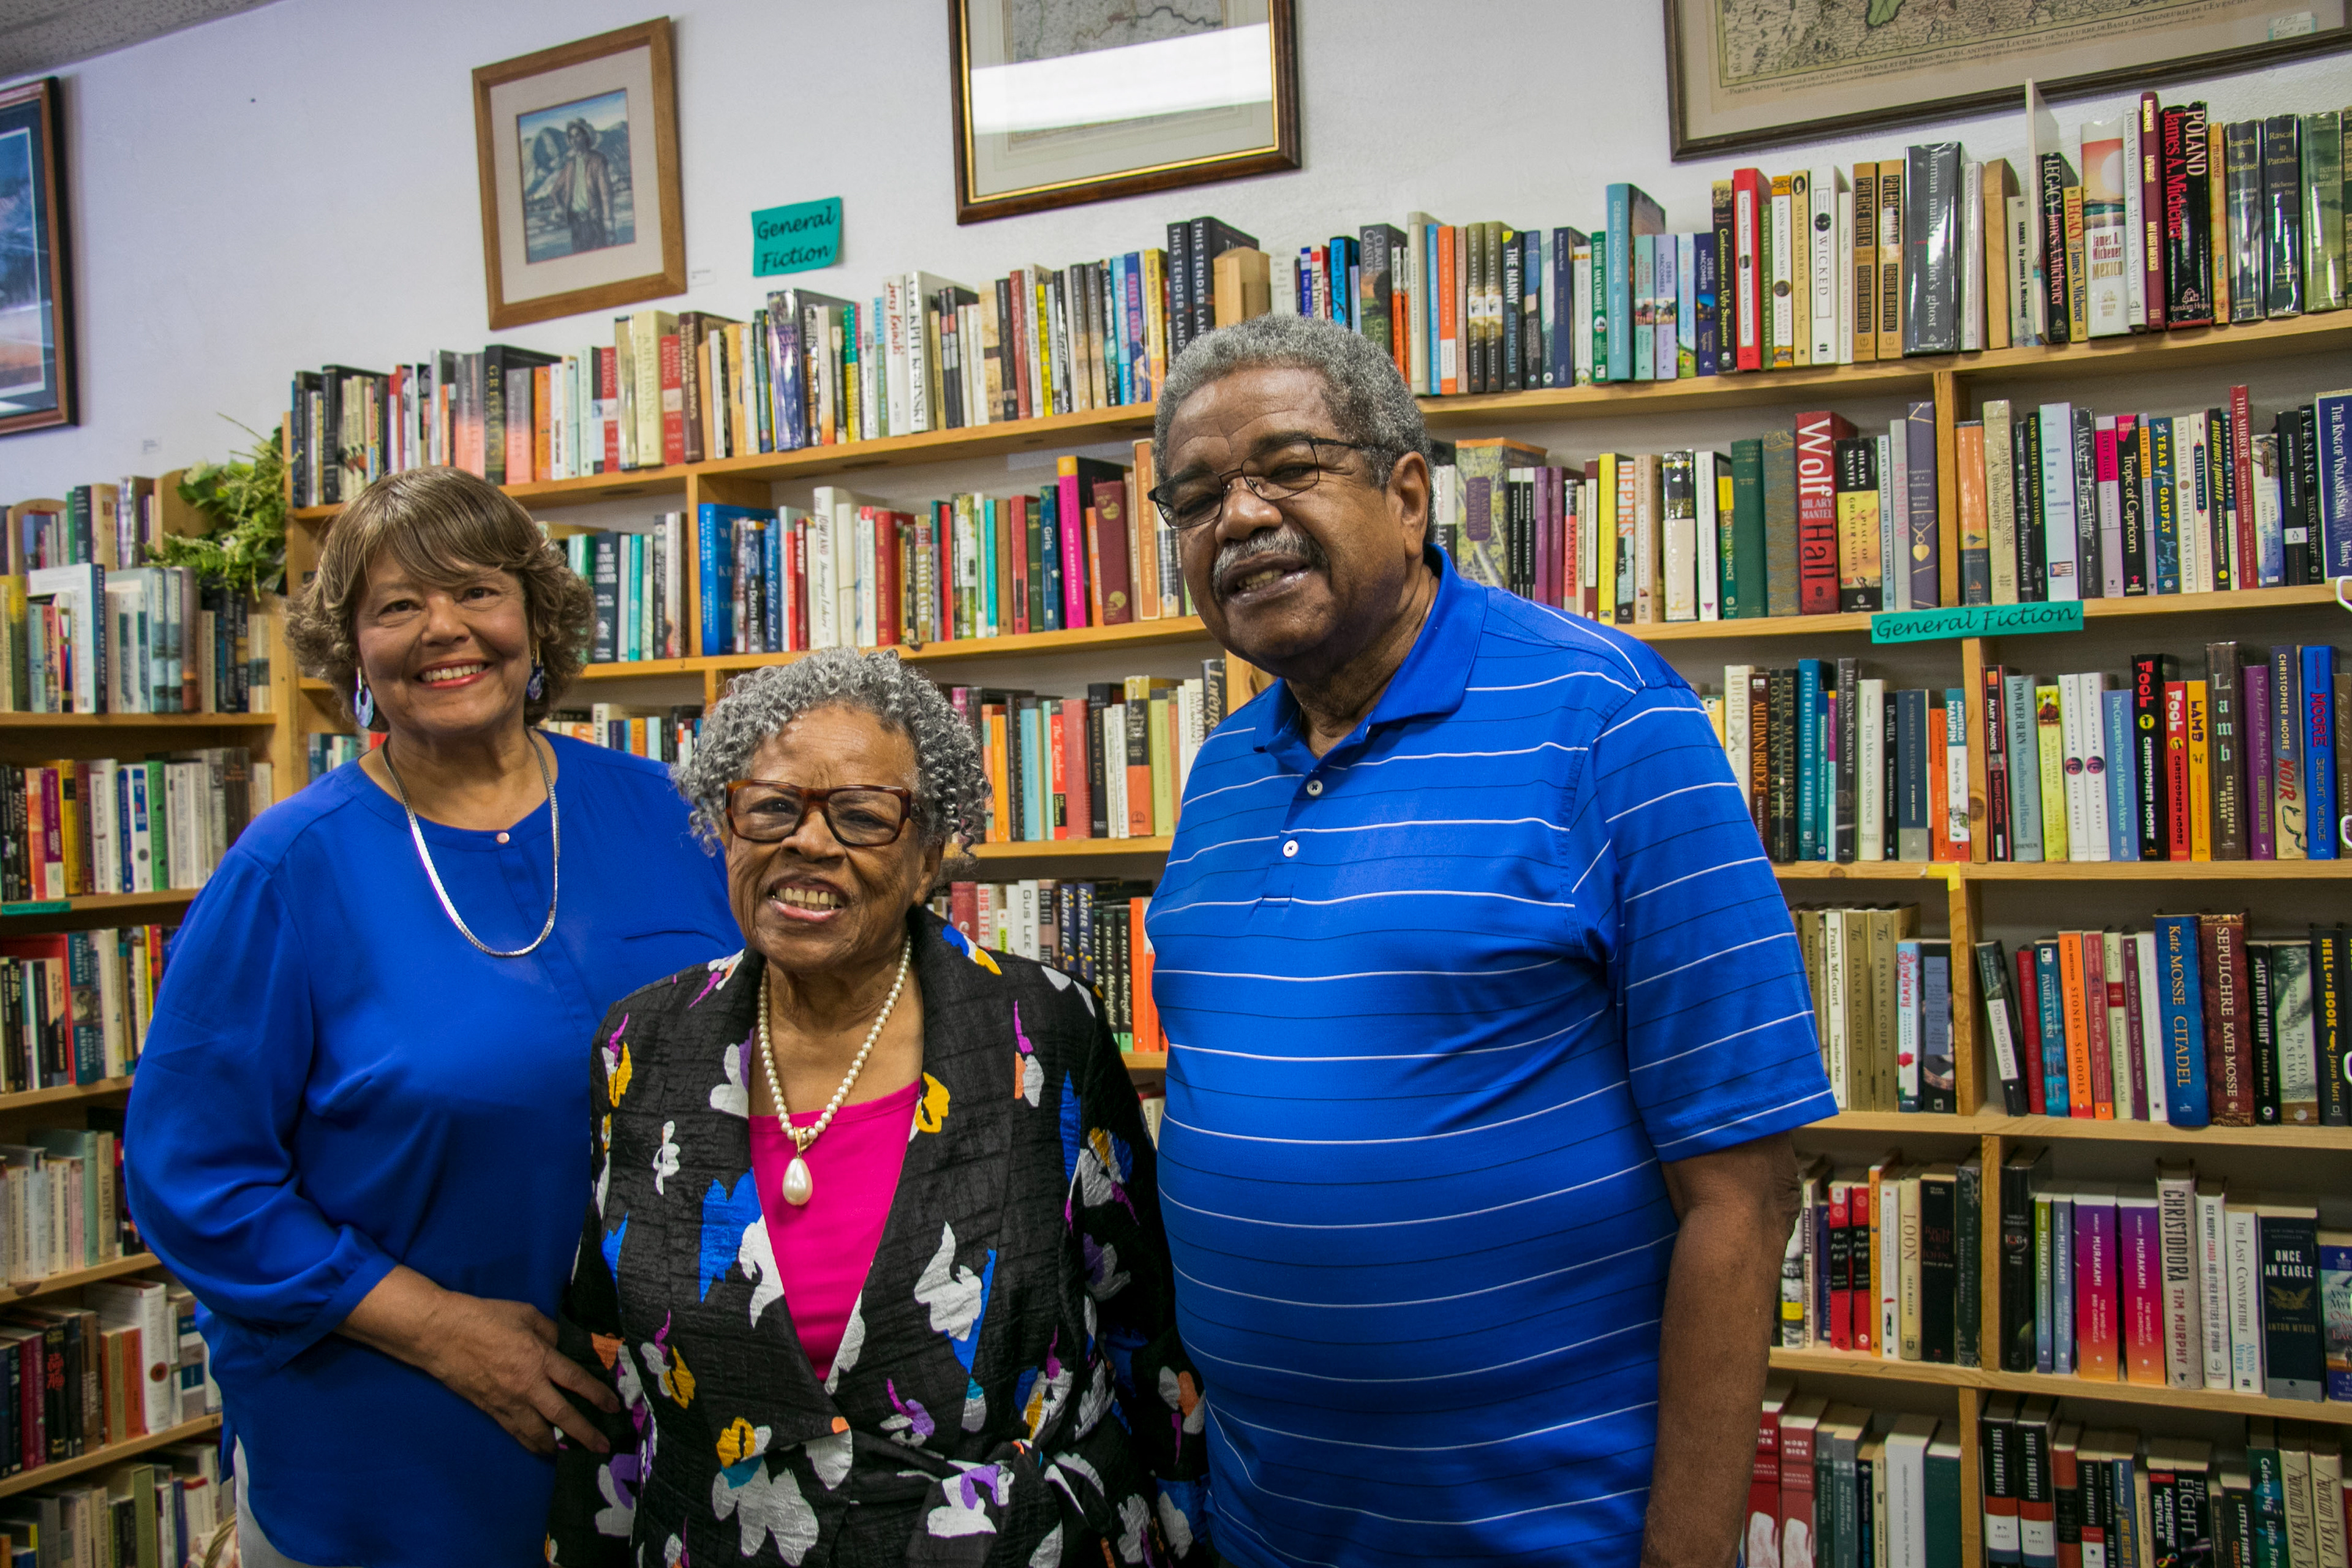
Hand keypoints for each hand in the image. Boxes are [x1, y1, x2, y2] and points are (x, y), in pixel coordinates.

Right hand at [415, 1292, 619, 1457]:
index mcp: (538, 1358)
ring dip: (558, 1445)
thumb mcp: (525, 1315)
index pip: (576, 1380)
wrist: (441, 1334)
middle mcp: (526, 1385)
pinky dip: (531, 1442)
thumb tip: (566, 1345)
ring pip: (537, 1432)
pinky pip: (516, 1432)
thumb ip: (550, 1332)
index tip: (614, 1406)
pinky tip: (541, 1448)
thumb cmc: (484, 1318)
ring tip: (575, 1455)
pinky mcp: (490, 1410)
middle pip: (562, 1415)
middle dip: (585, 1432)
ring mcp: (507, 1401)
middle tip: (603, 1446)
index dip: (597, 1394)